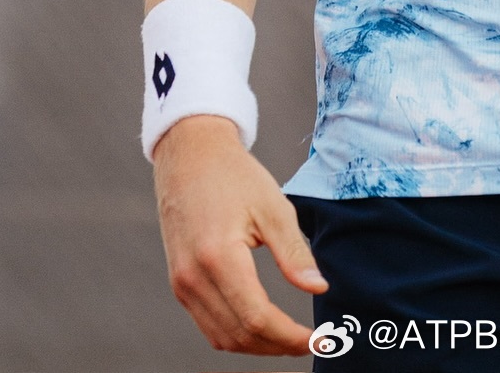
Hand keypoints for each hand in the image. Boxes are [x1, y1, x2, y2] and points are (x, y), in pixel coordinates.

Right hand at [153, 113, 327, 355]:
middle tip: (312, 341)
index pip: (257, 317)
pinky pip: (208, 325)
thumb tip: (319, 289)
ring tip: (291, 339)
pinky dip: (237, 335)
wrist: (190, 153)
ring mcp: (182, 283)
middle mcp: (193, 277)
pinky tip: (262, 327)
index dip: (291, 336)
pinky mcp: (179, 282)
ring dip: (258, 346)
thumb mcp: (273, 206)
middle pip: (240, 334)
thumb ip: (294, 253)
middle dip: (279, 346)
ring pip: (222, 338)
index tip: (320, 339)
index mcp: (218, 256)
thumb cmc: (234, 174)